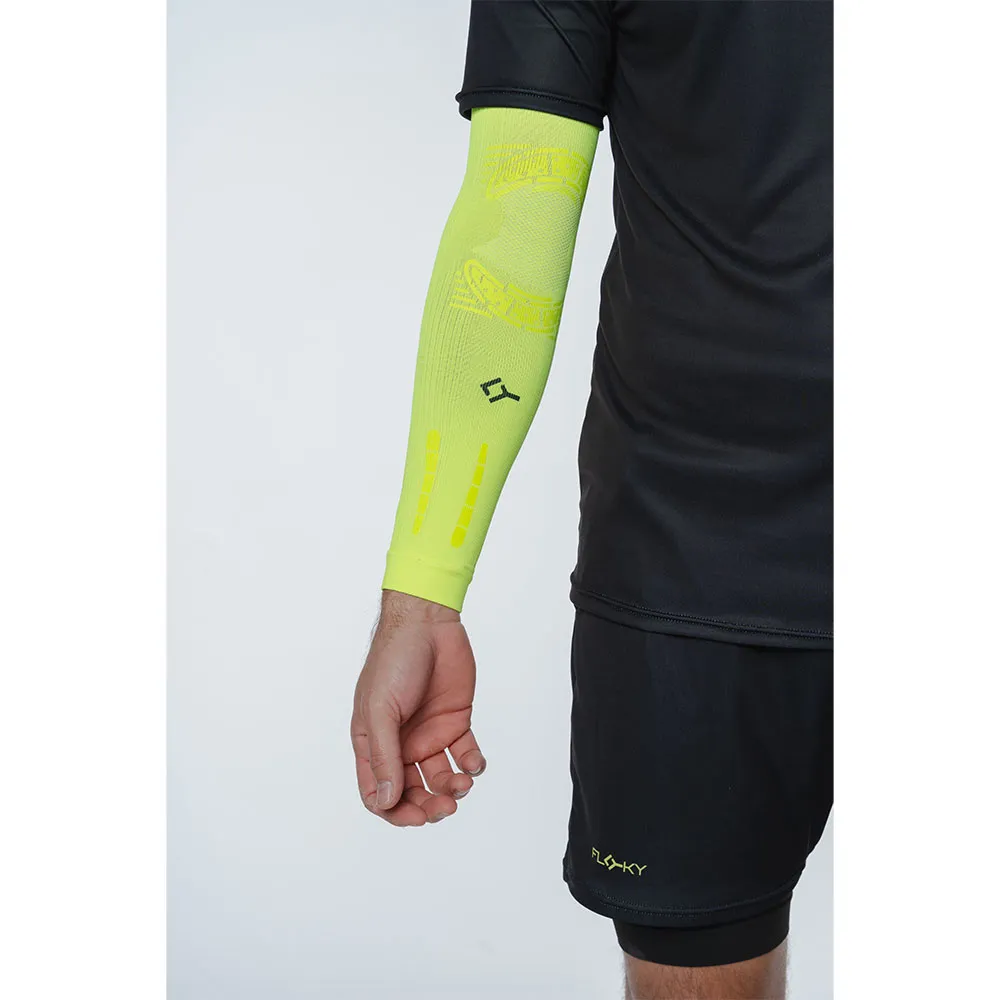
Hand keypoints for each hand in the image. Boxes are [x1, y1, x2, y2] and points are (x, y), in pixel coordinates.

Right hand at [351, 589, 486, 825]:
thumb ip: (384, 755)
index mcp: (372, 742)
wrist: (428, 622)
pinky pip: (464, 754)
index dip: (394, 811)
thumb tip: (387, 801)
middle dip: (428, 806)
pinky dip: (471, 764)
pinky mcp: (455, 721)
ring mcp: (428, 733)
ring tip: (463, 783)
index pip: (379, 792)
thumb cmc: (394, 659)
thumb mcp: (380, 709)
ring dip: (452, 788)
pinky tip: (474, 762)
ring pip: (439, 777)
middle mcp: (400, 743)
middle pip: (411, 791)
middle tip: (445, 807)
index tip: (416, 816)